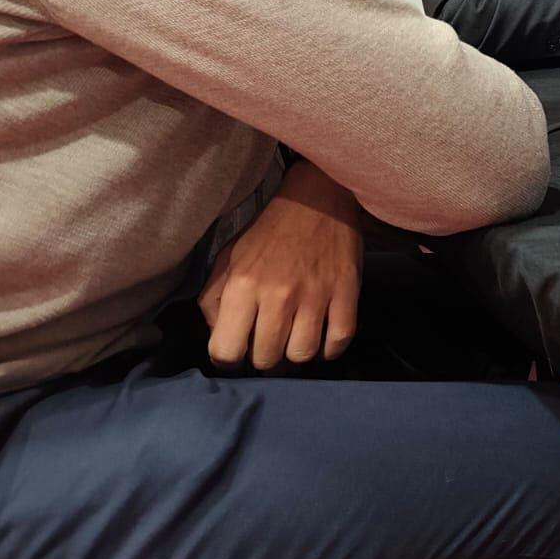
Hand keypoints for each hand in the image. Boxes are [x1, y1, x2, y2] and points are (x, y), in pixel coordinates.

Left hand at [199, 162, 362, 370]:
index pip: (226, 351)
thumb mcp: (227, 258)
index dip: (228, 359)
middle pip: (266, 359)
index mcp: (243, 284)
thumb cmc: (269, 232)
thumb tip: (220, 336)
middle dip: (262, 358)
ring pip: (302, 355)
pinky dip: (329, 350)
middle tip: (267, 343)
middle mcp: (278, 294)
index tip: (237, 350)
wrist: (317, 199)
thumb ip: (212, 300)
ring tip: (293, 341)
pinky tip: (321, 339)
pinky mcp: (346, 292)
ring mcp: (316, 294)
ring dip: (295, 355)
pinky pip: (339, 341)